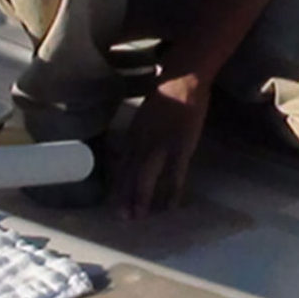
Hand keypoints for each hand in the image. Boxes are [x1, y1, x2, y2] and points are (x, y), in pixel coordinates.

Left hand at [115, 72, 210, 218]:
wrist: (183, 79)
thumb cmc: (168, 93)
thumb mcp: (147, 113)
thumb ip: (142, 131)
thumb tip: (137, 146)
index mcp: (135, 134)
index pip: (123, 164)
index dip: (119, 184)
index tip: (115, 201)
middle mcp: (142, 142)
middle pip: (130, 174)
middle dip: (125, 197)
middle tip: (122, 218)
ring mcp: (161, 146)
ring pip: (146, 178)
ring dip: (141, 198)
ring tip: (139, 217)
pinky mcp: (180, 147)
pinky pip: (174, 175)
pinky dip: (170, 192)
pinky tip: (169, 206)